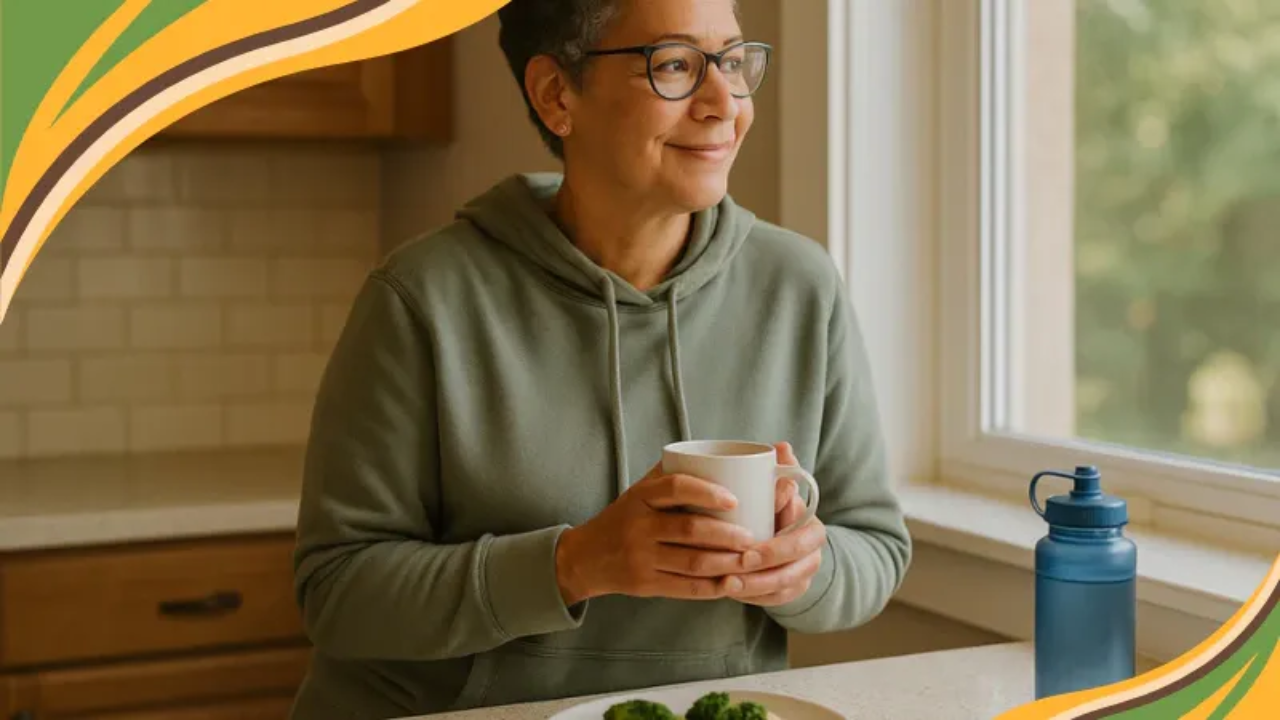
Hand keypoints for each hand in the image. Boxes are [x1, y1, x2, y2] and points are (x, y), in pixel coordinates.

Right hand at [555, 462, 757, 605]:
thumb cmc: (624, 518)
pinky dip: (712, 587)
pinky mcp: (645, 584)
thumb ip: (670, 473)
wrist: (586, 557)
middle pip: (690, 529)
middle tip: (752, 537)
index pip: (677, 487)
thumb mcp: (639, 491)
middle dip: (727, 535)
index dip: (708, 492)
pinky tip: (731, 583)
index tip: (735, 499)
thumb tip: (719, 455)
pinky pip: (685, 588)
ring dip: (726, 563)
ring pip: (692, 562)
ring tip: (749, 560)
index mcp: (641, 496)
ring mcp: (641, 557)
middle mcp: (639, 526)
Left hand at [728, 442, 827, 606]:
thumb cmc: (776, 508)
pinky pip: (774, 600)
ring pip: (782, 588)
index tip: (748, 545)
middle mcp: (812, 555)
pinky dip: (753, 598)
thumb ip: (781, 471)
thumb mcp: (780, 489)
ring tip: (726, 584)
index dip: (775, 545)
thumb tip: (781, 446)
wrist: (786, 537)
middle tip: (735, 566)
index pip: (799, 539)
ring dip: (754, 588)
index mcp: (812, 528)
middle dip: (763, 570)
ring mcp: (802, 577)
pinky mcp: (790, 593)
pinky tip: (730, 593)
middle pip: (792, 568)